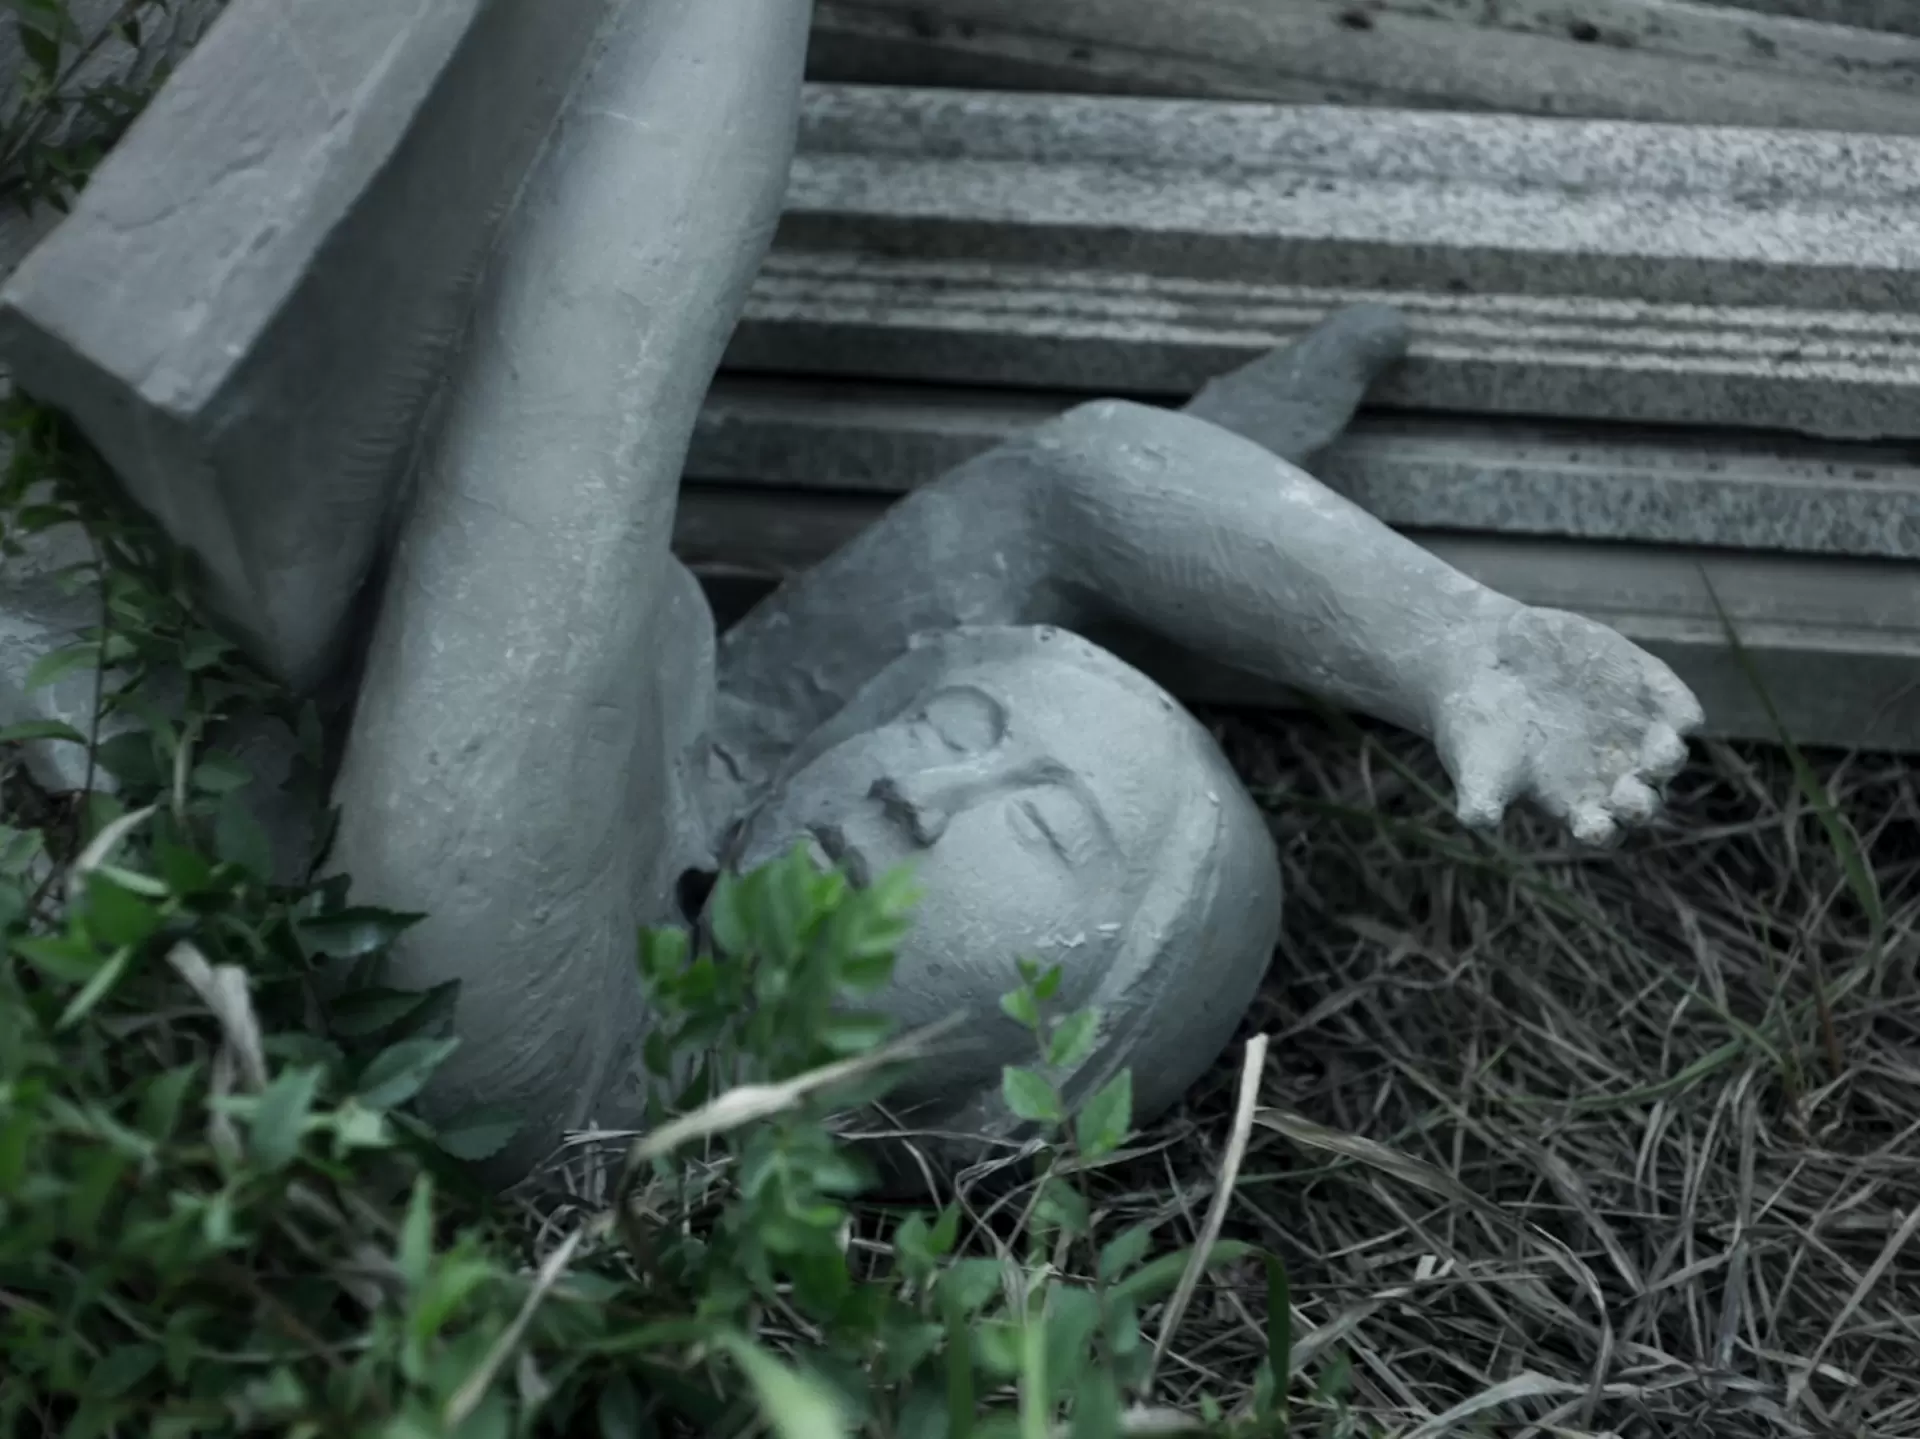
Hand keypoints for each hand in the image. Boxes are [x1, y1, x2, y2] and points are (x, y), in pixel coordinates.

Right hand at [1434, 604, 1703, 844]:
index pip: (1603, 830)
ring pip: (1667, 755)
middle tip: (1629, 795)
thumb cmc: (1477, 728)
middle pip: (1643, 800)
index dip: (1603, 831)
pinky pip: (1676, 705)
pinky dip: (1680, 709)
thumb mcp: (1472, 765)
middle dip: (1641, 802)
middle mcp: (1615, 775)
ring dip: (1668, 757)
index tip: (1594, 827)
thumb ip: (1481, 795)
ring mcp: (1635, 733)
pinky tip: (1677, 710)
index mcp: (1578, 804)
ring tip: (1661, 753)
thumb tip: (1477, 820)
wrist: (1483, 662)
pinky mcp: (1644, 689)